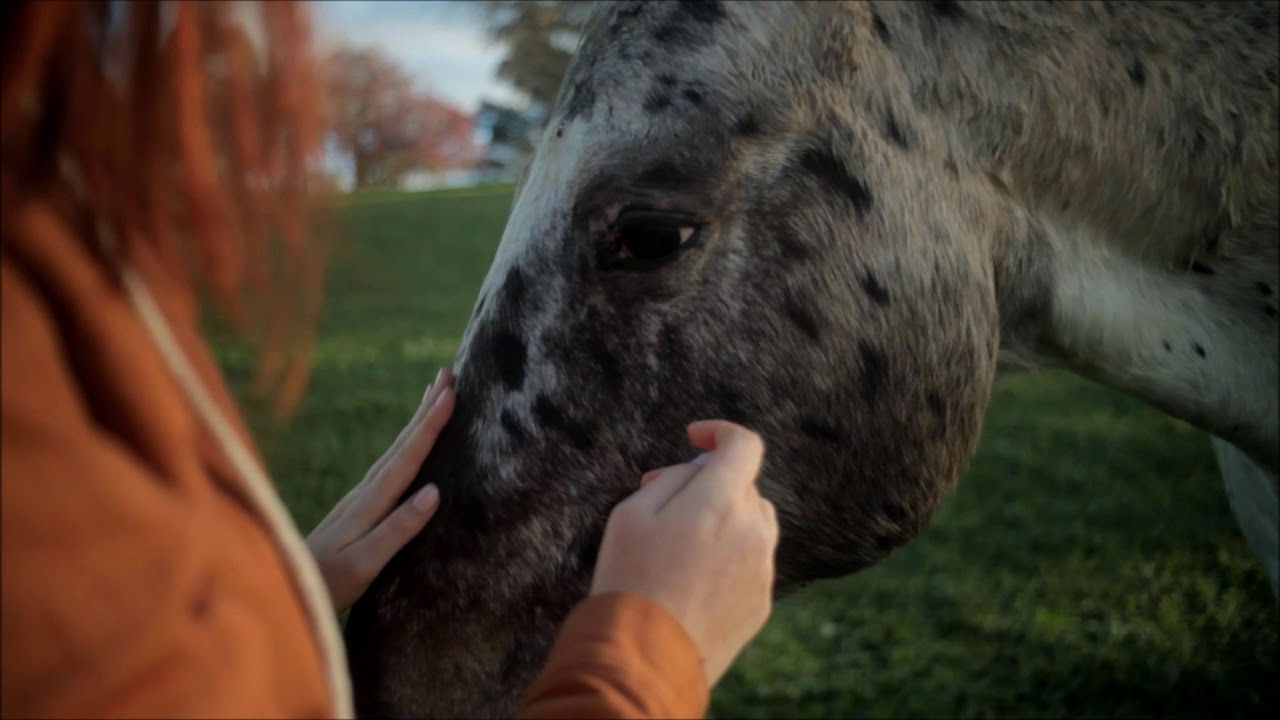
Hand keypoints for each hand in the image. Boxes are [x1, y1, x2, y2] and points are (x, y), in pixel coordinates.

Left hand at [305, 368, 454, 612]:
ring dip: (416, 421)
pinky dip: (404, 445)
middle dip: (425, 408)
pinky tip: (408, 445)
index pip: (407, 457)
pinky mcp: (356, 507)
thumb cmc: (326, 584)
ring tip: (433, 395)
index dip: (430, 425)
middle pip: (401, 443)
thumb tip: (434, 492)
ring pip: (394, 449)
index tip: (450, 394)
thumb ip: (397, 529)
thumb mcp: (364, 564)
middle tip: (447, 375)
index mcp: (370, 503)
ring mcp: (358, 498)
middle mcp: (364, 492)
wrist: (280, 589)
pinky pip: (389, 464)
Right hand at [590, 420, 778, 686]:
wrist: (644, 658)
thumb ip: (674, 478)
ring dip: (724, 518)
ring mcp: (762, 569)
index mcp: (722, 502)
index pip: (744, 445)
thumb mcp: (631, 513)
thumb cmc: (629, 580)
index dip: (720, 432)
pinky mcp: (762, 601)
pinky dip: (729, 555)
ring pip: (752, 523)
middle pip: (743, 486)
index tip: (695, 436)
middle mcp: (753, 531)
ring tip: (680, 541)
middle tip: (663, 498)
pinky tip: (692, 577)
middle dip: (707, 482)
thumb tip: (700, 469)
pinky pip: (751, 561)